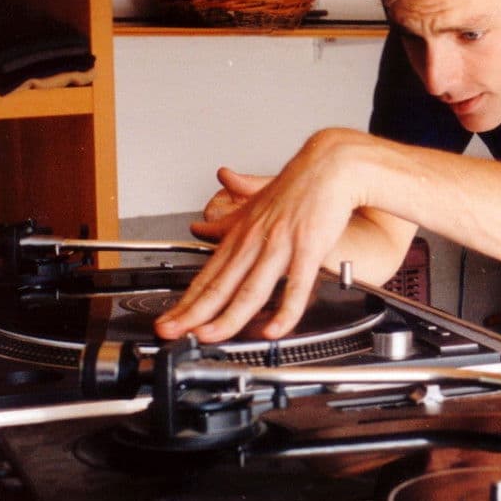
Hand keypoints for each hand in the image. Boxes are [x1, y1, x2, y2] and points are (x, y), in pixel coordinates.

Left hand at [156, 130, 364, 342]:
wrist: (331, 164)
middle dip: (193, 312)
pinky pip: (296, 286)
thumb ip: (230, 213)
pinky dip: (285, 312)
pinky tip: (275, 330)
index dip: (187, 300)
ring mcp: (280, 245)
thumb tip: (203, 215)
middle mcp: (256, 240)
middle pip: (220, 284)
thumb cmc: (300, 183)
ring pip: (250, 289)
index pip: (208, 274)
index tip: (170, 319)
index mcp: (243, 233)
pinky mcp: (308, 247)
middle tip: (171, 332)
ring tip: (210, 336)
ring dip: (228, 317)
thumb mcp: (257, 198)